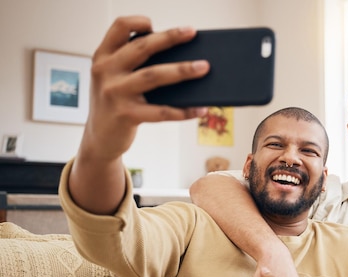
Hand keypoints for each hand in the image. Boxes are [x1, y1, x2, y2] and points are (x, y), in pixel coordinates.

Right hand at [84, 15, 209, 159]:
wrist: (99, 139)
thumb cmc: (115, 104)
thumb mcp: (114, 79)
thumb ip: (133, 64)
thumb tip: (180, 57)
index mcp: (103, 57)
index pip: (118, 27)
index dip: (138, 21)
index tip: (156, 24)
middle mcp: (106, 71)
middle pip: (142, 47)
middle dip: (170, 38)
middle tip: (192, 33)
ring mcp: (115, 93)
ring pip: (153, 76)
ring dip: (182, 70)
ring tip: (204, 67)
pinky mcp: (126, 115)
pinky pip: (160, 112)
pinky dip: (183, 111)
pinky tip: (200, 109)